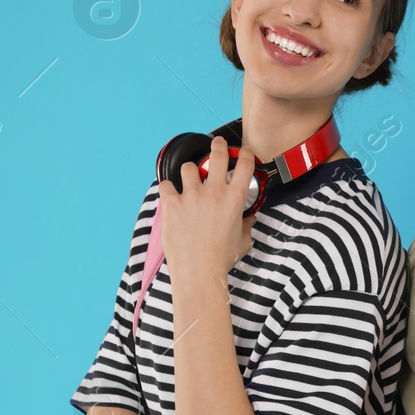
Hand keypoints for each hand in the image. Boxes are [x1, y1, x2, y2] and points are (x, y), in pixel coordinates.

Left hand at [158, 135, 256, 281]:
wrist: (198, 271)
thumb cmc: (221, 259)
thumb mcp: (243, 241)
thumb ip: (246, 226)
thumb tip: (248, 220)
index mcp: (234, 199)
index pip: (245, 166)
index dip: (246, 154)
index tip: (245, 152)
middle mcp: (213, 193)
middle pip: (217, 156)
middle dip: (219, 145)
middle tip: (218, 143)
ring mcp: (191, 197)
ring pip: (189, 167)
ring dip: (191, 171)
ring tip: (191, 178)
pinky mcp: (172, 205)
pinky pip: (166, 186)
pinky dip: (169, 189)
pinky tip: (172, 195)